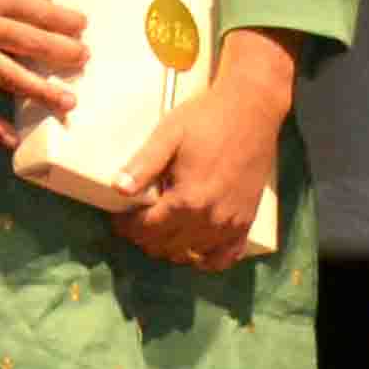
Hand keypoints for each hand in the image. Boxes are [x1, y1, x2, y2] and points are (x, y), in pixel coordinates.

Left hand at [111, 34, 293, 264]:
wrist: (252, 110)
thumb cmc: (207, 119)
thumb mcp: (169, 135)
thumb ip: (143, 164)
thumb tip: (117, 188)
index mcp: (188, 199)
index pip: (147, 229)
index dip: (126, 226)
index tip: (118, 217)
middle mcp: (211, 219)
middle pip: (166, 247)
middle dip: (144, 237)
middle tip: (136, 220)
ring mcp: (232, 224)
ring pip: (190, 255)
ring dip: (170, 248)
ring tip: (160, 229)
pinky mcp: (247, 222)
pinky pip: (224, 257)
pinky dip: (206, 258)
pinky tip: (194, 248)